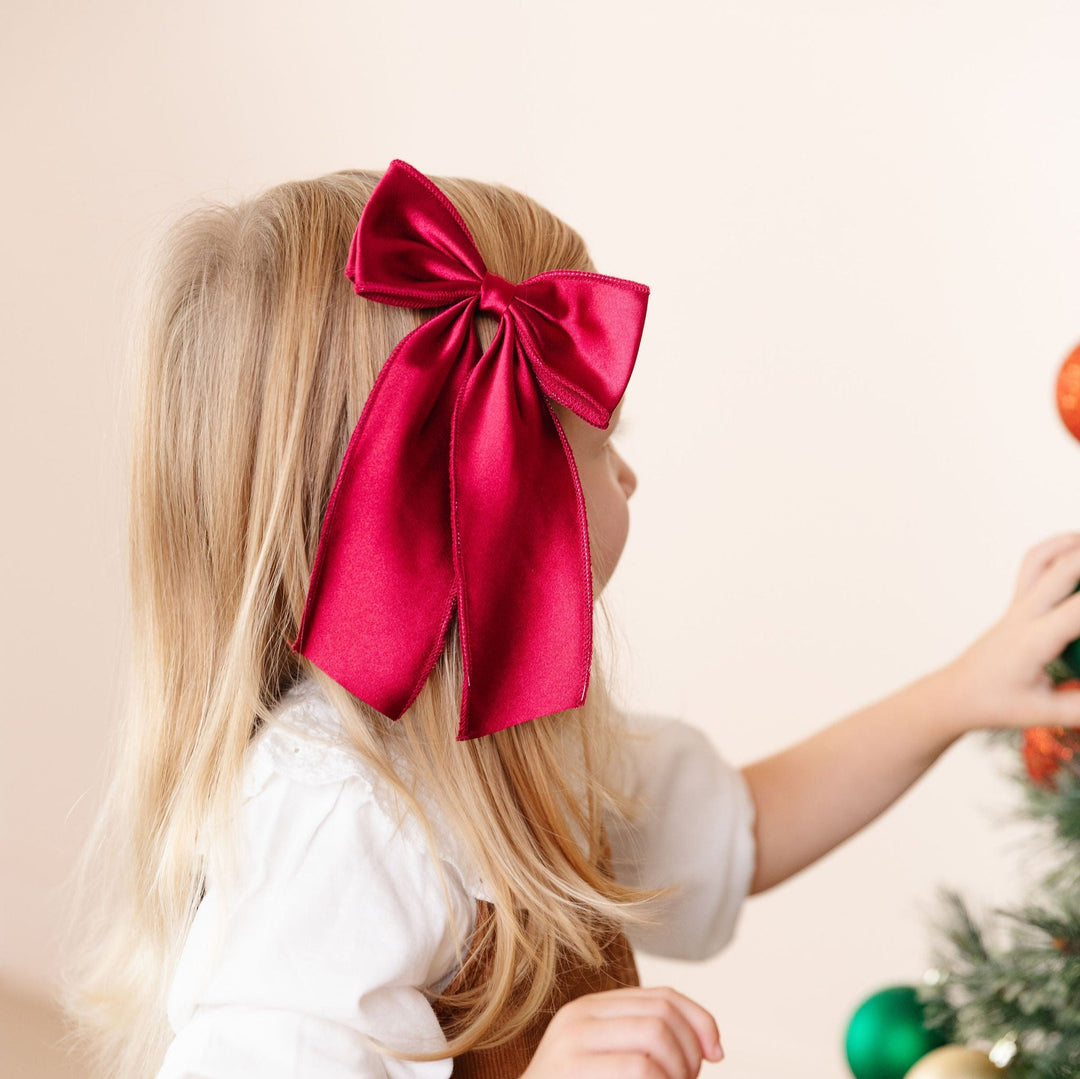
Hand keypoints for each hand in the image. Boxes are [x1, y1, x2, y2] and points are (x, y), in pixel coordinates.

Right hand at [520, 985, 723, 1078]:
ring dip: (677, 1073)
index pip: (664, 997)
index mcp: (593, 1008)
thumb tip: (712, 1044)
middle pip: (663, 1015)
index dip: (701, 1021)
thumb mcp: (609, 1061)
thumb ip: (642, 1041)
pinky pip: (638, 1068)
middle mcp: (581, 1016)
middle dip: (690, 1054)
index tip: (716, 1055)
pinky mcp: (572, 1068)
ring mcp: (572, 1042)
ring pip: (655, 1037)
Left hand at [940, 532, 1079, 730]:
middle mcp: (1024, 614)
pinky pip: (1033, 565)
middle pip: (1064, 568)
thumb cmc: (994, 704)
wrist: (954, 694)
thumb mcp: (1040, 714)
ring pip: (1042, 558)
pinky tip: (1079, 551)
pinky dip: (1057, 549)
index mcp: (1034, 640)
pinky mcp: (1015, 604)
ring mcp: (1017, 606)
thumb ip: (1078, 708)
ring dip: (1075, 543)